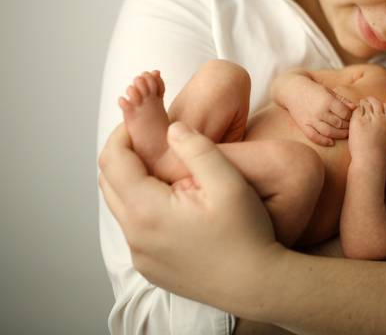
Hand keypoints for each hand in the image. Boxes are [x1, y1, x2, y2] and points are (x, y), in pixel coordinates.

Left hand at [98, 122, 286, 316]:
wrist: (257, 284)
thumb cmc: (247, 234)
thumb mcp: (229, 182)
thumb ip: (198, 149)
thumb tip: (172, 128)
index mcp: (148, 210)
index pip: (114, 160)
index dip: (123, 133)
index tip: (142, 120)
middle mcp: (136, 236)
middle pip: (109, 183)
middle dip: (123, 154)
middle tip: (150, 138)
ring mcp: (141, 255)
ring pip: (120, 207)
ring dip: (132, 181)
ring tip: (163, 167)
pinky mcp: (151, 268)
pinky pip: (134, 229)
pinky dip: (142, 207)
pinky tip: (172, 201)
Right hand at [282, 76, 355, 146]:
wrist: (292, 90)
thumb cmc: (314, 90)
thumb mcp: (329, 92)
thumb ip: (343, 100)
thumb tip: (356, 108)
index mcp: (328, 101)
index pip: (345, 113)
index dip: (351, 117)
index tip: (353, 117)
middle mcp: (320, 111)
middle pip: (339, 124)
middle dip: (347, 127)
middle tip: (351, 127)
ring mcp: (311, 119)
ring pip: (329, 132)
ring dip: (339, 135)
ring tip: (344, 134)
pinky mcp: (303, 125)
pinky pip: (314, 137)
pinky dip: (323, 141)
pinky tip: (331, 142)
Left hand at [348, 96, 385, 157]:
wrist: (370, 157)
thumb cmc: (380, 151)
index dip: (381, 105)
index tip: (377, 107)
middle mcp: (379, 117)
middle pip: (375, 102)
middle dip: (371, 100)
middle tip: (366, 101)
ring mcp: (368, 118)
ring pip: (365, 104)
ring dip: (362, 104)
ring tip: (360, 106)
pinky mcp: (357, 121)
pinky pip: (357, 110)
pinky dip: (356, 111)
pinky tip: (355, 114)